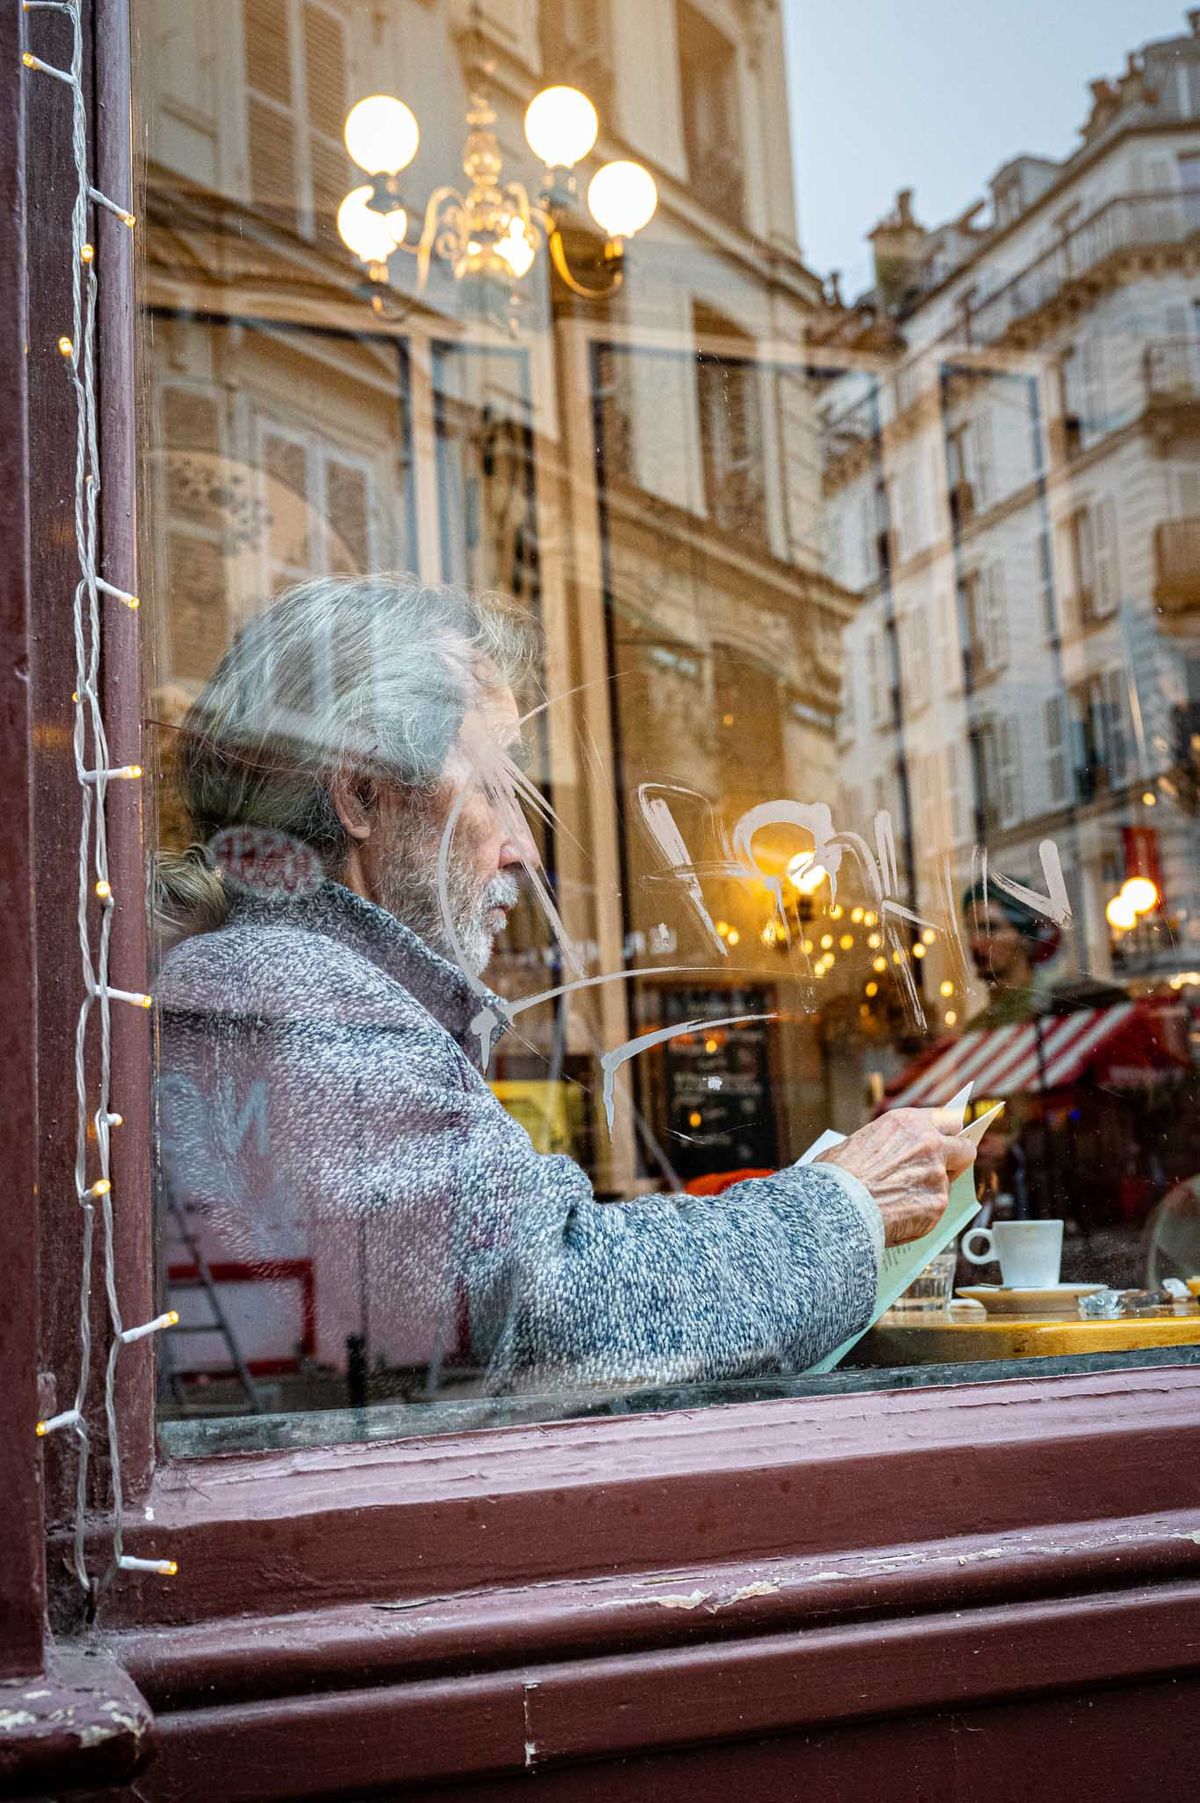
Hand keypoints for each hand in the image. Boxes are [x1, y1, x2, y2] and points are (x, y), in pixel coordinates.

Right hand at [817, 1108, 976, 1246]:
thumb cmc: (837, 1176)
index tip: (950, 1140)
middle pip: (965, 1148)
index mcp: (907, 1123)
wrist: (835, 1206)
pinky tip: (898, 1217)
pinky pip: (935, 1210)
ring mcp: (937, 1175)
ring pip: (947, 1184)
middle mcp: (928, 1144)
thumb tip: (894, 1154)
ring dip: (930, 1191)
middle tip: (945, 1169)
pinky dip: (921, 1215)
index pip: (949, 1119)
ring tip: (900, 1201)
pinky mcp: (937, 1204)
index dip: (950, 1132)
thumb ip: (889, 1144)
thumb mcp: (858, 1141)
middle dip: (958, 1159)